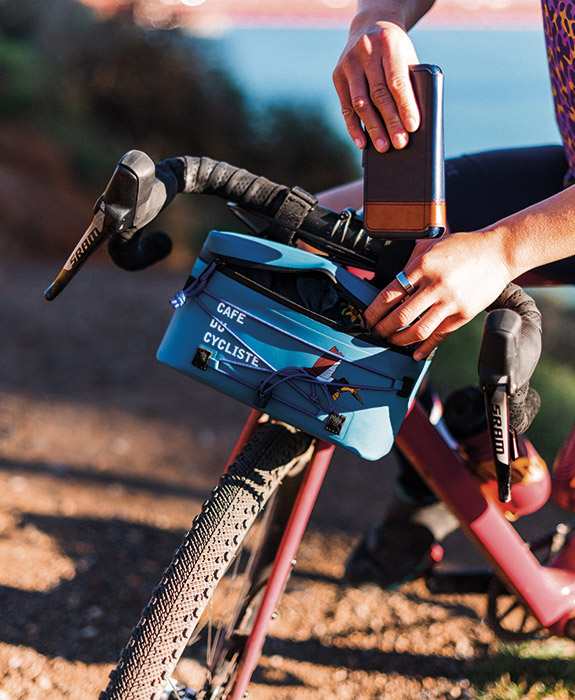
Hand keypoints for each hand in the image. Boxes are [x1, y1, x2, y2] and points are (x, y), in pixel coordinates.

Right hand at [333, 14, 419, 151]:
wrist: (371, 25)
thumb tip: (411, 123)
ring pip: (361, 103)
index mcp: (389, 44)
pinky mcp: (337, 75)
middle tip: (400, 142)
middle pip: (379, 94)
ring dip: (372, 128)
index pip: (397, 81)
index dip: (405, 105)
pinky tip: (362, 142)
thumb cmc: (395, 49)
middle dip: (390, 121)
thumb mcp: (407, 56)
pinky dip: (354, 127)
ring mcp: (349, 64)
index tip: (412, 126)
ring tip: (383, 147)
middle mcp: (366, 52)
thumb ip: (410, 82)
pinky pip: (346, 107)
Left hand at [364, 231, 512, 358]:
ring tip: (392, 340)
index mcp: (423, 265)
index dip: (374, 310)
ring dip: (400, 340)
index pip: (390, 294)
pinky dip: (425, 347)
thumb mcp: (432, 245)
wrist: (499, 252)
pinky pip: (440, 335)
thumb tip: (392, 280)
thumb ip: (411, 262)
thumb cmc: (465, 247)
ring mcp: (451, 302)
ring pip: (418, 330)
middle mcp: (436, 285)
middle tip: (376, 331)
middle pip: (400, 316)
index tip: (367, 318)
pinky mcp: (464, 314)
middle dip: (383, 328)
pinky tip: (416, 353)